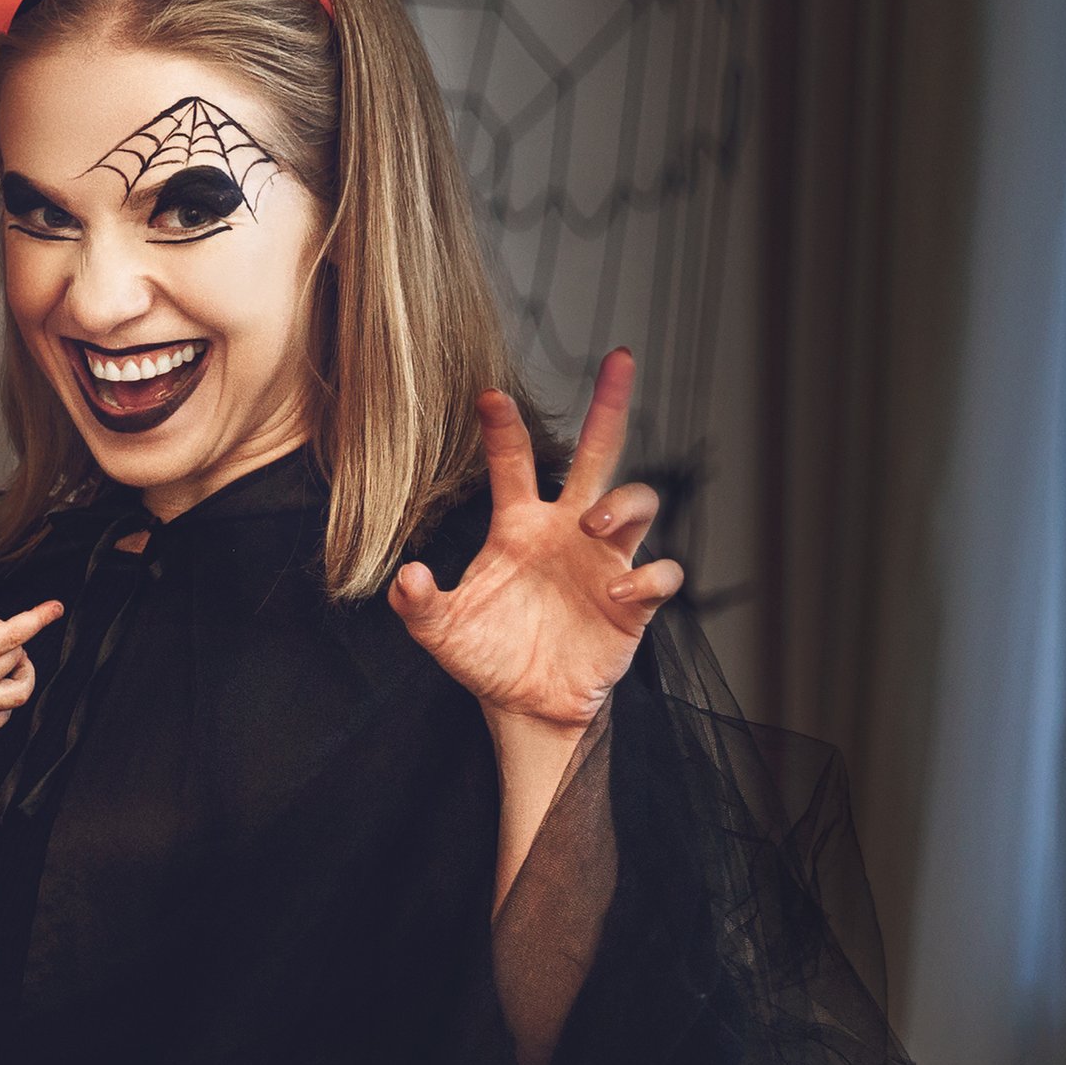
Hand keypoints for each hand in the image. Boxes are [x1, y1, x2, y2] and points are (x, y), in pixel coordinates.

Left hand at [389, 348, 682, 731]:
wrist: (526, 705)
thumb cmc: (486, 656)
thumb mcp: (440, 632)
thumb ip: (419, 605)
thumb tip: (407, 577)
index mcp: (519, 526)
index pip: (513, 464)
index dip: (504, 429)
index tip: (490, 395)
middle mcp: (568, 531)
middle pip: (597, 456)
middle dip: (609, 406)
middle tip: (619, 359)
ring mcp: (605, 562)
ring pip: (637, 503)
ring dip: (625, 502)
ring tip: (596, 523)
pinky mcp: (633, 603)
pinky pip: (658, 575)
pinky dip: (646, 577)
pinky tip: (616, 592)